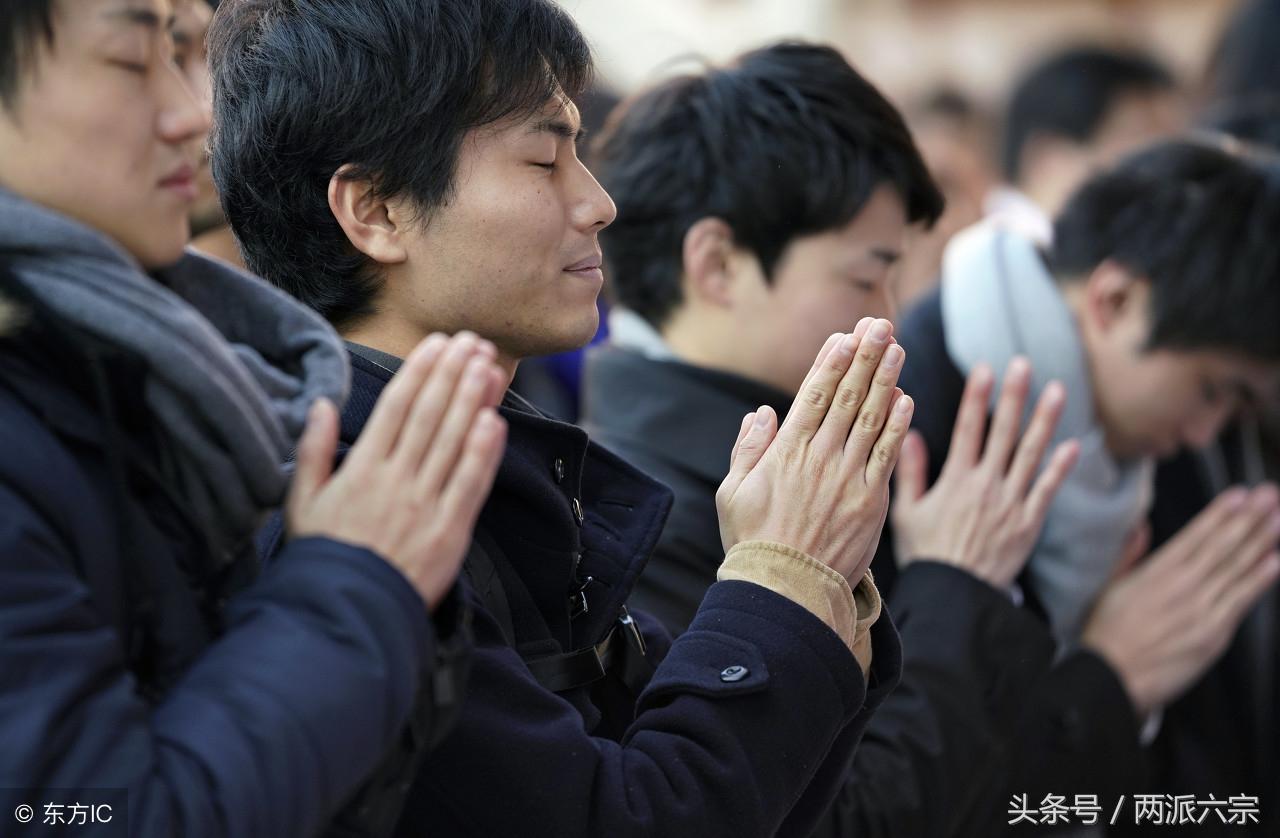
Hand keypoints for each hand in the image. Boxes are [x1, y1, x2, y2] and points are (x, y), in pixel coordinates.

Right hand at [287, 332, 508, 609]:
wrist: (344, 613)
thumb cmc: (323, 557)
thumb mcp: (301, 503)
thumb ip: (313, 451)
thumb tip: (321, 405)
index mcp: (359, 470)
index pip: (395, 409)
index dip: (419, 372)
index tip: (437, 344)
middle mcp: (394, 481)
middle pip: (429, 416)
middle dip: (452, 374)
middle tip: (473, 341)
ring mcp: (423, 506)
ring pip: (452, 442)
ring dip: (472, 400)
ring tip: (488, 366)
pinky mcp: (449, 532)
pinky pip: (469, 485)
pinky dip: (483, 452)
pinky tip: (495, 421)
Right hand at [716, 319, 913, 580]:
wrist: (786, 588)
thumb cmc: (754, 542)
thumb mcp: (733, 493)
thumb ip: (748, 450)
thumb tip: (761, 413)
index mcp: (786, 453)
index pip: (812, 395)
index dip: (831, 362)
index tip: (845, 335)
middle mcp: (820, 458)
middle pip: (846, 396)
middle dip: (864, 356)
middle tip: (880, 325)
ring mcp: (848, 478)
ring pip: (870, 418)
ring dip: (886, 379)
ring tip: (897, 348)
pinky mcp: (871, 501)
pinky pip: (887, 455)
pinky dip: (898, 426)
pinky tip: (906, 399)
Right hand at [891, 357, 1079, 588]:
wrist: (954, 595)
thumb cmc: (927, 554)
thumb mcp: (906, 512)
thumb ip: (909, 471)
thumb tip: (909, 433)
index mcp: (955, 481)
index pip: (968, 429)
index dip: (977, 397)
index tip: (985, 368)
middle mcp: (986, 486)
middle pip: (1003, 433)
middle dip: (1013, 396)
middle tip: (1023, 364)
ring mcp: (1011, 503)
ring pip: (1030, 454)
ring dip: (1045, 421)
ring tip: (1057, 390)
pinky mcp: (1029, 523)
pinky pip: (1047, 490)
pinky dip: (1060, 468)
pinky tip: (1073, 445)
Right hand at [1082, 485, 1279, 714]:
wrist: (1110, 676)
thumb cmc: (1107, 635)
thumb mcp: (1110, 586)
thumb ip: (1130, 554)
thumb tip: (1142, 527)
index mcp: (1155, 570)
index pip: (1195, 534)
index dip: (1220, 512)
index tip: (1240, 494)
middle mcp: (1181, 584)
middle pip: (1222, 545)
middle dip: (1249, 517)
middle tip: (1270, 495)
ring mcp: (1200, 608)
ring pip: (1236, 568)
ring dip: (1261, 540)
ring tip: (1279, 518)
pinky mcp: (1213, 633)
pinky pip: (1241, 600)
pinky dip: (1260, 579)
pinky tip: (1275, 561)